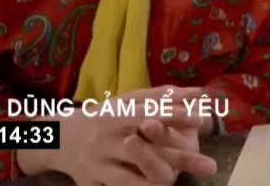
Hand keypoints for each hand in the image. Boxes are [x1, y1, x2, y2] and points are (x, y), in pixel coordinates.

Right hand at [15, 85, 216, 184]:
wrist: (59, 139)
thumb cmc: (105, 117)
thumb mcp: (128, 102)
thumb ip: (162, 97)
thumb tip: (200, 93)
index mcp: (115, 115)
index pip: (148, 113)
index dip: (174, 116)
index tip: (201, 120)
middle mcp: (105, 140)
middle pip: (146, 150)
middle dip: (179, 159)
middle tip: (210, 166)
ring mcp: (96, 165)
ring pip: (127, 178)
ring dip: (153, 183)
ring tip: (176, 185)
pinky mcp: (90, 184)